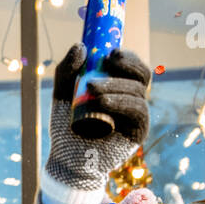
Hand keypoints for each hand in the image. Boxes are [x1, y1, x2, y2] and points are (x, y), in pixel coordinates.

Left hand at [41, 43, 151, 203]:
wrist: (65, 158)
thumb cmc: (66, 127)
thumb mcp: (62, 94)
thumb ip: (67, 70)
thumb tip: (81, 46)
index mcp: (118, 88)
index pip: (133, 66)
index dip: (127, 56)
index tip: (111, 52)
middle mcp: (131, 100)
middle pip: (142, 75)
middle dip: (127, 65)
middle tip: (107, 62)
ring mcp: (135, 117)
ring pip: (138, 91)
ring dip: (116, 85)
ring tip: (92, 89)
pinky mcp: (137, 132)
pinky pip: (138, 111)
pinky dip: (120, 103)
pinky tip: (103, 102)